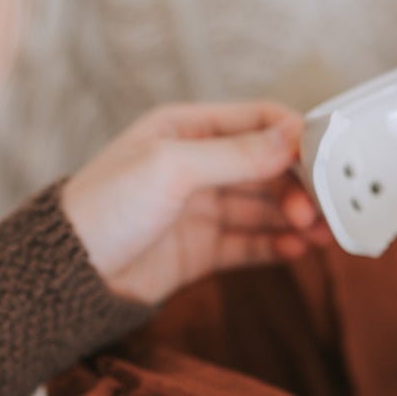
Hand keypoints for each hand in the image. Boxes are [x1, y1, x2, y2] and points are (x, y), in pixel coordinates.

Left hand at [60, 101, 330, 303]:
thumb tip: (293, 136)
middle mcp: (196, 166)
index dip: (294, 136)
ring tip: (326, 233)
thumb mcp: (171, 168)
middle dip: (300, 184)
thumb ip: (235, 154)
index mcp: (185, 130)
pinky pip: (249, 244)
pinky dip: (276, 246)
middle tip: (324, 206)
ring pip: (263, 208)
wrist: (68, 274)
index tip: (328, 155)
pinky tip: (298, 250)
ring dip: (297, 218)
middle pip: (267, 167)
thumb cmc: (105, 206)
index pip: (256, 121)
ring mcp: (199, 209)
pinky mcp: (200, 250)